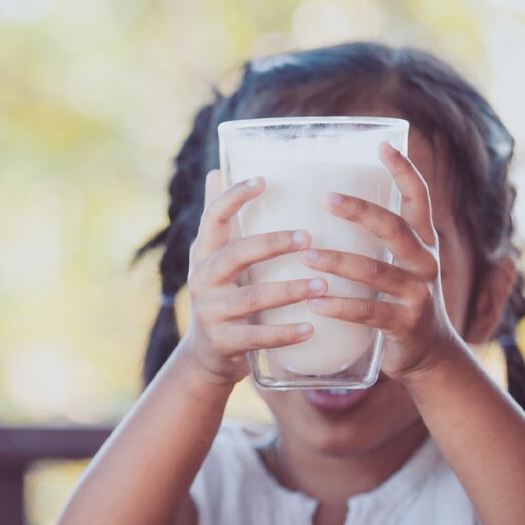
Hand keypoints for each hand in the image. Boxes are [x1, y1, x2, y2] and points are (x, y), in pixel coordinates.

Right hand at [179, 170, 323, 386]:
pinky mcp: (223, 341)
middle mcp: (201, 279)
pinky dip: (285, 333)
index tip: (263, 181)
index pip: (213, 217)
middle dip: (272, 244)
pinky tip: (311, 327)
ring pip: (253, 298)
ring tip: (323, 284)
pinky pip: (257, 337)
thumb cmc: (221, 294)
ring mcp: (211, 312)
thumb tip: (216, 170)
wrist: (207, 354)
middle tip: (308, 238)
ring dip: (290, 290)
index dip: (234, 197)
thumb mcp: (214, 258)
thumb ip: (219, 220)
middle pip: (235, 254)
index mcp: (202, 253)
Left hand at [300, 142, 459, 379]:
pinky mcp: (405, 324)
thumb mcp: (394, 267)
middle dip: (362, 212)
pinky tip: (316, 303)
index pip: (419, 199)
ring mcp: (418, 294)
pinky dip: (341, 306)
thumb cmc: (398, 302)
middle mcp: (425, 263)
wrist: (429, 355)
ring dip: (339, 262)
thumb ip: (372, 243)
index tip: (382, 145)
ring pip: (377, 271)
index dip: (404, 171)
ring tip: (307, 255)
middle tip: (327, 199)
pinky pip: (369, 312)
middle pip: (395, 228)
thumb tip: (323, 207)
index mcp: (422, 243)